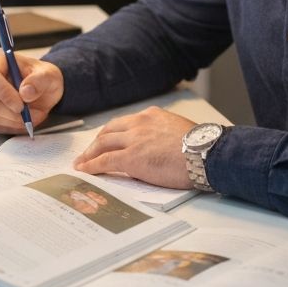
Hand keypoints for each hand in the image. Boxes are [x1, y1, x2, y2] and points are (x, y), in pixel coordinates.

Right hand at [0, 50, 63, 134]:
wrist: (42, 90)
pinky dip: (12, 126)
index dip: (3, 93)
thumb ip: (40, 80)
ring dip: (14, 120)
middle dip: (11, 111)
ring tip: (34, 115)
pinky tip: (25, 120)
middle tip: (30, 115)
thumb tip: (26, 92)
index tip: (21, 105)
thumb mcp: (49, 74)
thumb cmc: (42, 77)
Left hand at [73, 106, 195, 188]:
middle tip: (89, 152)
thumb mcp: (179, 130)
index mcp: (152, 115)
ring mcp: (133, 140)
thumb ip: (163, 133)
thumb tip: (158, 146)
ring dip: (89, 154)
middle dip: (97, 142)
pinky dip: (91, 166)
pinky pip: (104, 162)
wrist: (205, 153)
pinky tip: (84, 171)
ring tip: (81, 163)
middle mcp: (139, 123)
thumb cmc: (201, 147)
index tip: (106, 140)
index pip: (125, 123)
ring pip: (102, 144)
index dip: (112, 133)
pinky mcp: (130, 158)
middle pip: (109, 131)